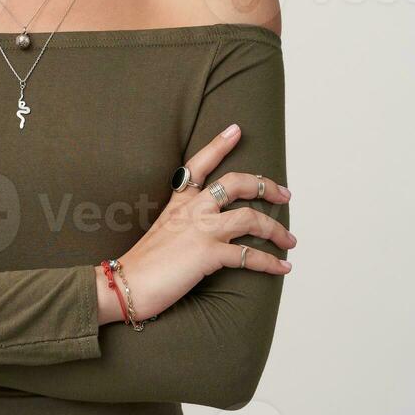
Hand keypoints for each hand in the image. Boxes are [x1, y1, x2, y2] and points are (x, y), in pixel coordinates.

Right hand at [97, 123, 295, 323]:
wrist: (124, 284)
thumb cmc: (143, 264)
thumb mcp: (163, 230)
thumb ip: (184, 222)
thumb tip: (206, 228)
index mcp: (179, 202)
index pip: (199, 164)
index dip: (219, 144)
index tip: (236, 130)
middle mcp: (192, 210)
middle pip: (235, 184)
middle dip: (266, 185)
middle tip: (284, 193)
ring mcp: (201, 230)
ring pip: (250, 218)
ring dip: (276, 229)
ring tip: (289, 240)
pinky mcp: (207, 255)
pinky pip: (248, 255)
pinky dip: (270, 262)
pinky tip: (283, 267)